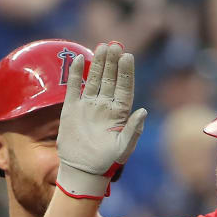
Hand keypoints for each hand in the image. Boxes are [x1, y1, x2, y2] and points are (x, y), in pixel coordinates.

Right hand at [55, 42, 147, 198]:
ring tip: (101, 46)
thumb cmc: (106, 162)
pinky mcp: (72, 109)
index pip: (125, 87)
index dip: (126, 72)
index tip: (127, 56)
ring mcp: (88, 106)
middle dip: (112, 62)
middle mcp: (105, 106)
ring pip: (94, 80)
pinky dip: (76, 74)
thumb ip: (133, 130)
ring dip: (97, 64)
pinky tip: (78, 60)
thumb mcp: (123, 148)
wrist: (82, 171)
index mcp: (120, 113)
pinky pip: (74, 88)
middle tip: (114, 45)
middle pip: (110, 79)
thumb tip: (144, 111)